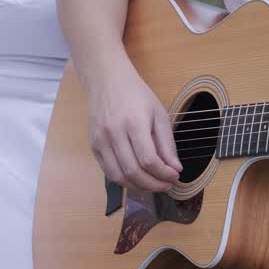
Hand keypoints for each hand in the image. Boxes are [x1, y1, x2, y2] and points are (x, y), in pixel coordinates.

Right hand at [86, 59, 181, 191]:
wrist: (107, 81)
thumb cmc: (136, 95)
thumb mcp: (159, 114)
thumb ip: (167, 144)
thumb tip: (175, 169)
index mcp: (134, 122)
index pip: (148, 159)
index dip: (163, 174)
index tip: (175, 176)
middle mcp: (114, 133)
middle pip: (133, 172)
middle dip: (153, 184)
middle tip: (167, 185)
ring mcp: (100, 140)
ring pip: (119, 176)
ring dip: (139, 187)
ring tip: (154, 185)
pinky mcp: (93, 146)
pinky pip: (108, 172)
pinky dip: (124, 180)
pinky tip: (138, 178)